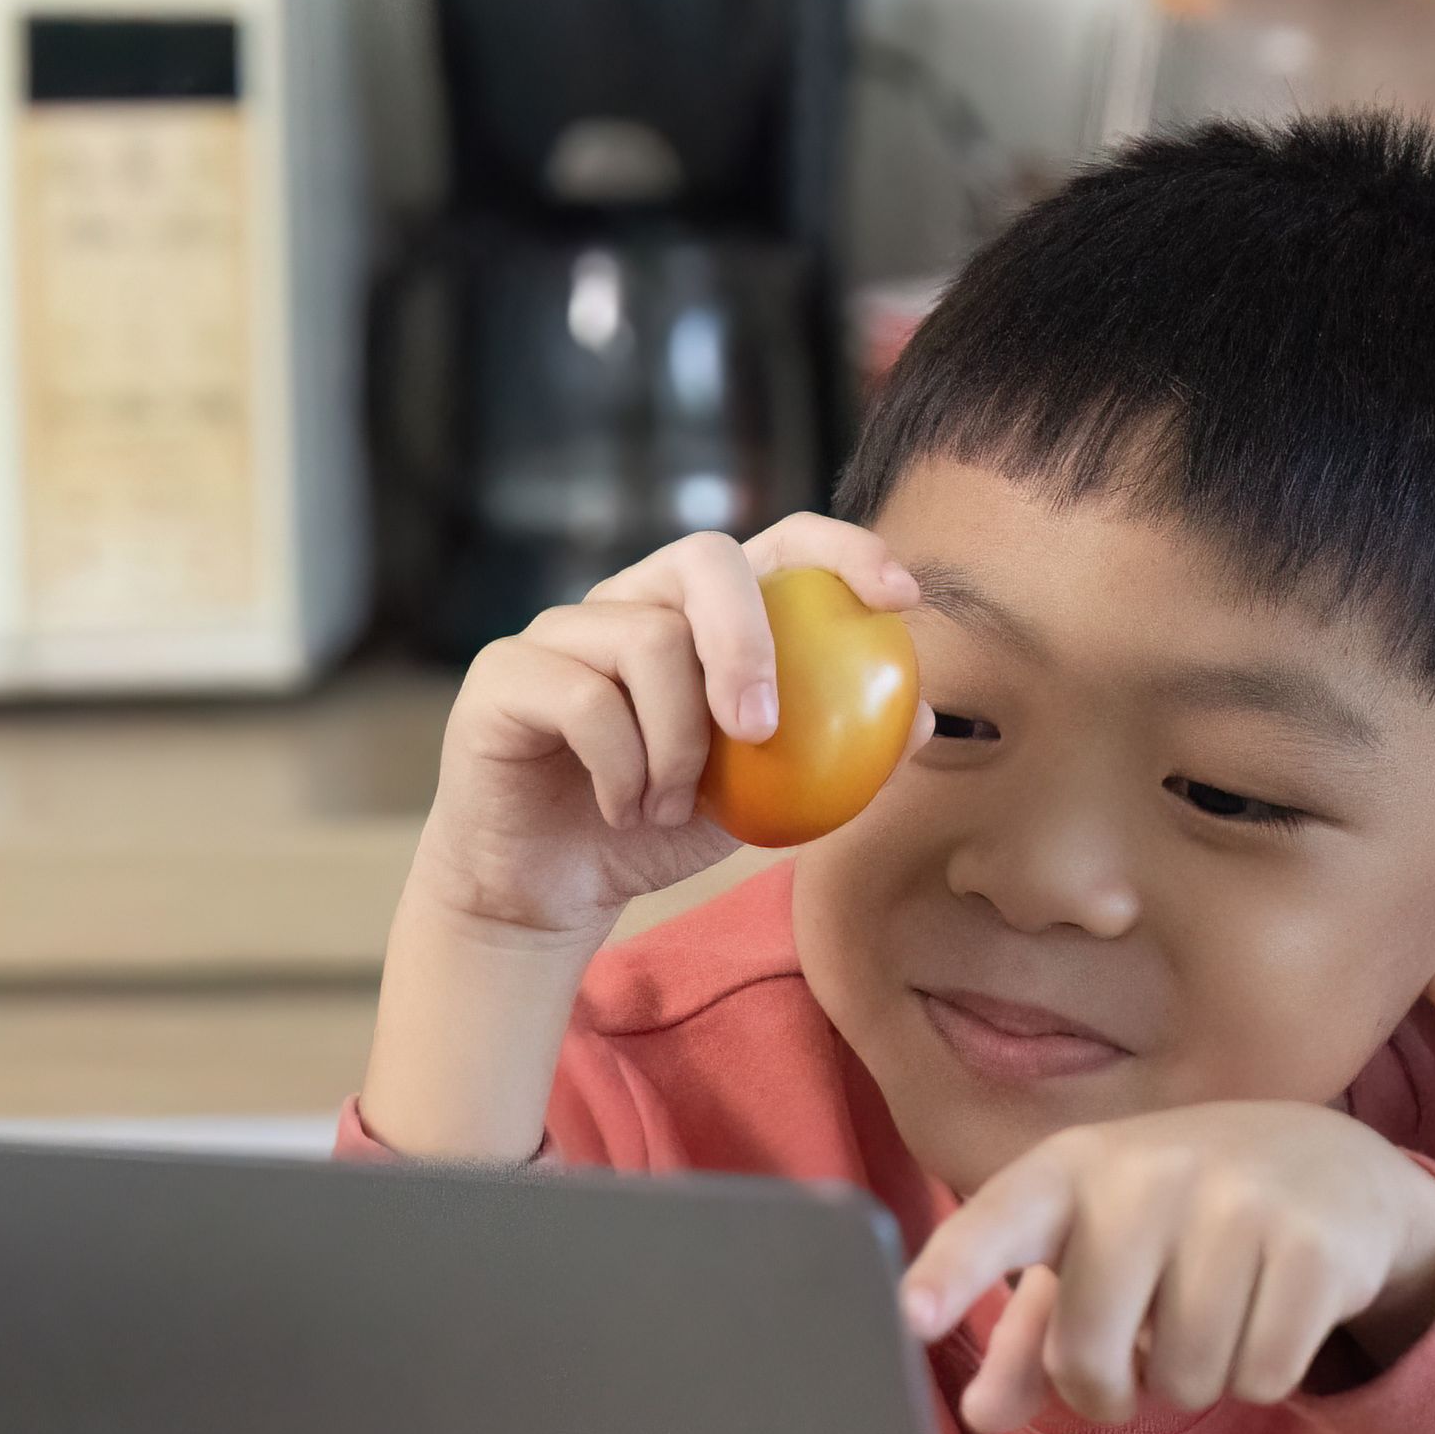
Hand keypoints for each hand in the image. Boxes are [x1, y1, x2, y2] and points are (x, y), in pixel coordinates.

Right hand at [405, 517, 914, 949]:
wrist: (550, 891)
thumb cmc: (658, 830)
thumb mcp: (764, 799)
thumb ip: (834, 753)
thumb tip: (930, 719)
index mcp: (701, 614)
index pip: (780, 542)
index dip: (843, 549)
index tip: (902, 598)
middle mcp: (632, 599)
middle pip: (705, 558)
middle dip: (748, 638)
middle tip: (761, 731)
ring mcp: (562, 629)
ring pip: (647, 640)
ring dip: (676, 745)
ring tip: (667, 806)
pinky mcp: (504, 673)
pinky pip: (584, 701)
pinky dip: (622, 772)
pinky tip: (622, 812)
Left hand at [899, 1102, 1434, 1433]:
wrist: (1332, 1166)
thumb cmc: (1178, 1220)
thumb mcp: (1094, 1254)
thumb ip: (1030, 1336)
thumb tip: (979, 1413)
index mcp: (1072, 1170)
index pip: (1000, 1221)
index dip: (954, 1271)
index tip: (910, 1318)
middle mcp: (1150, 1173)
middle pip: (1089, 1351)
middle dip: (1108, 1388)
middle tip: (1137, 1354)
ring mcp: (1240, 1201)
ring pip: (1185, 1377)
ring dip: (1196, 1377)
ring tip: (1215, 1316)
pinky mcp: (1316, 1245)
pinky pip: (1263, 1377)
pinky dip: (1262, 1375)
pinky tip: (1270, 1314)